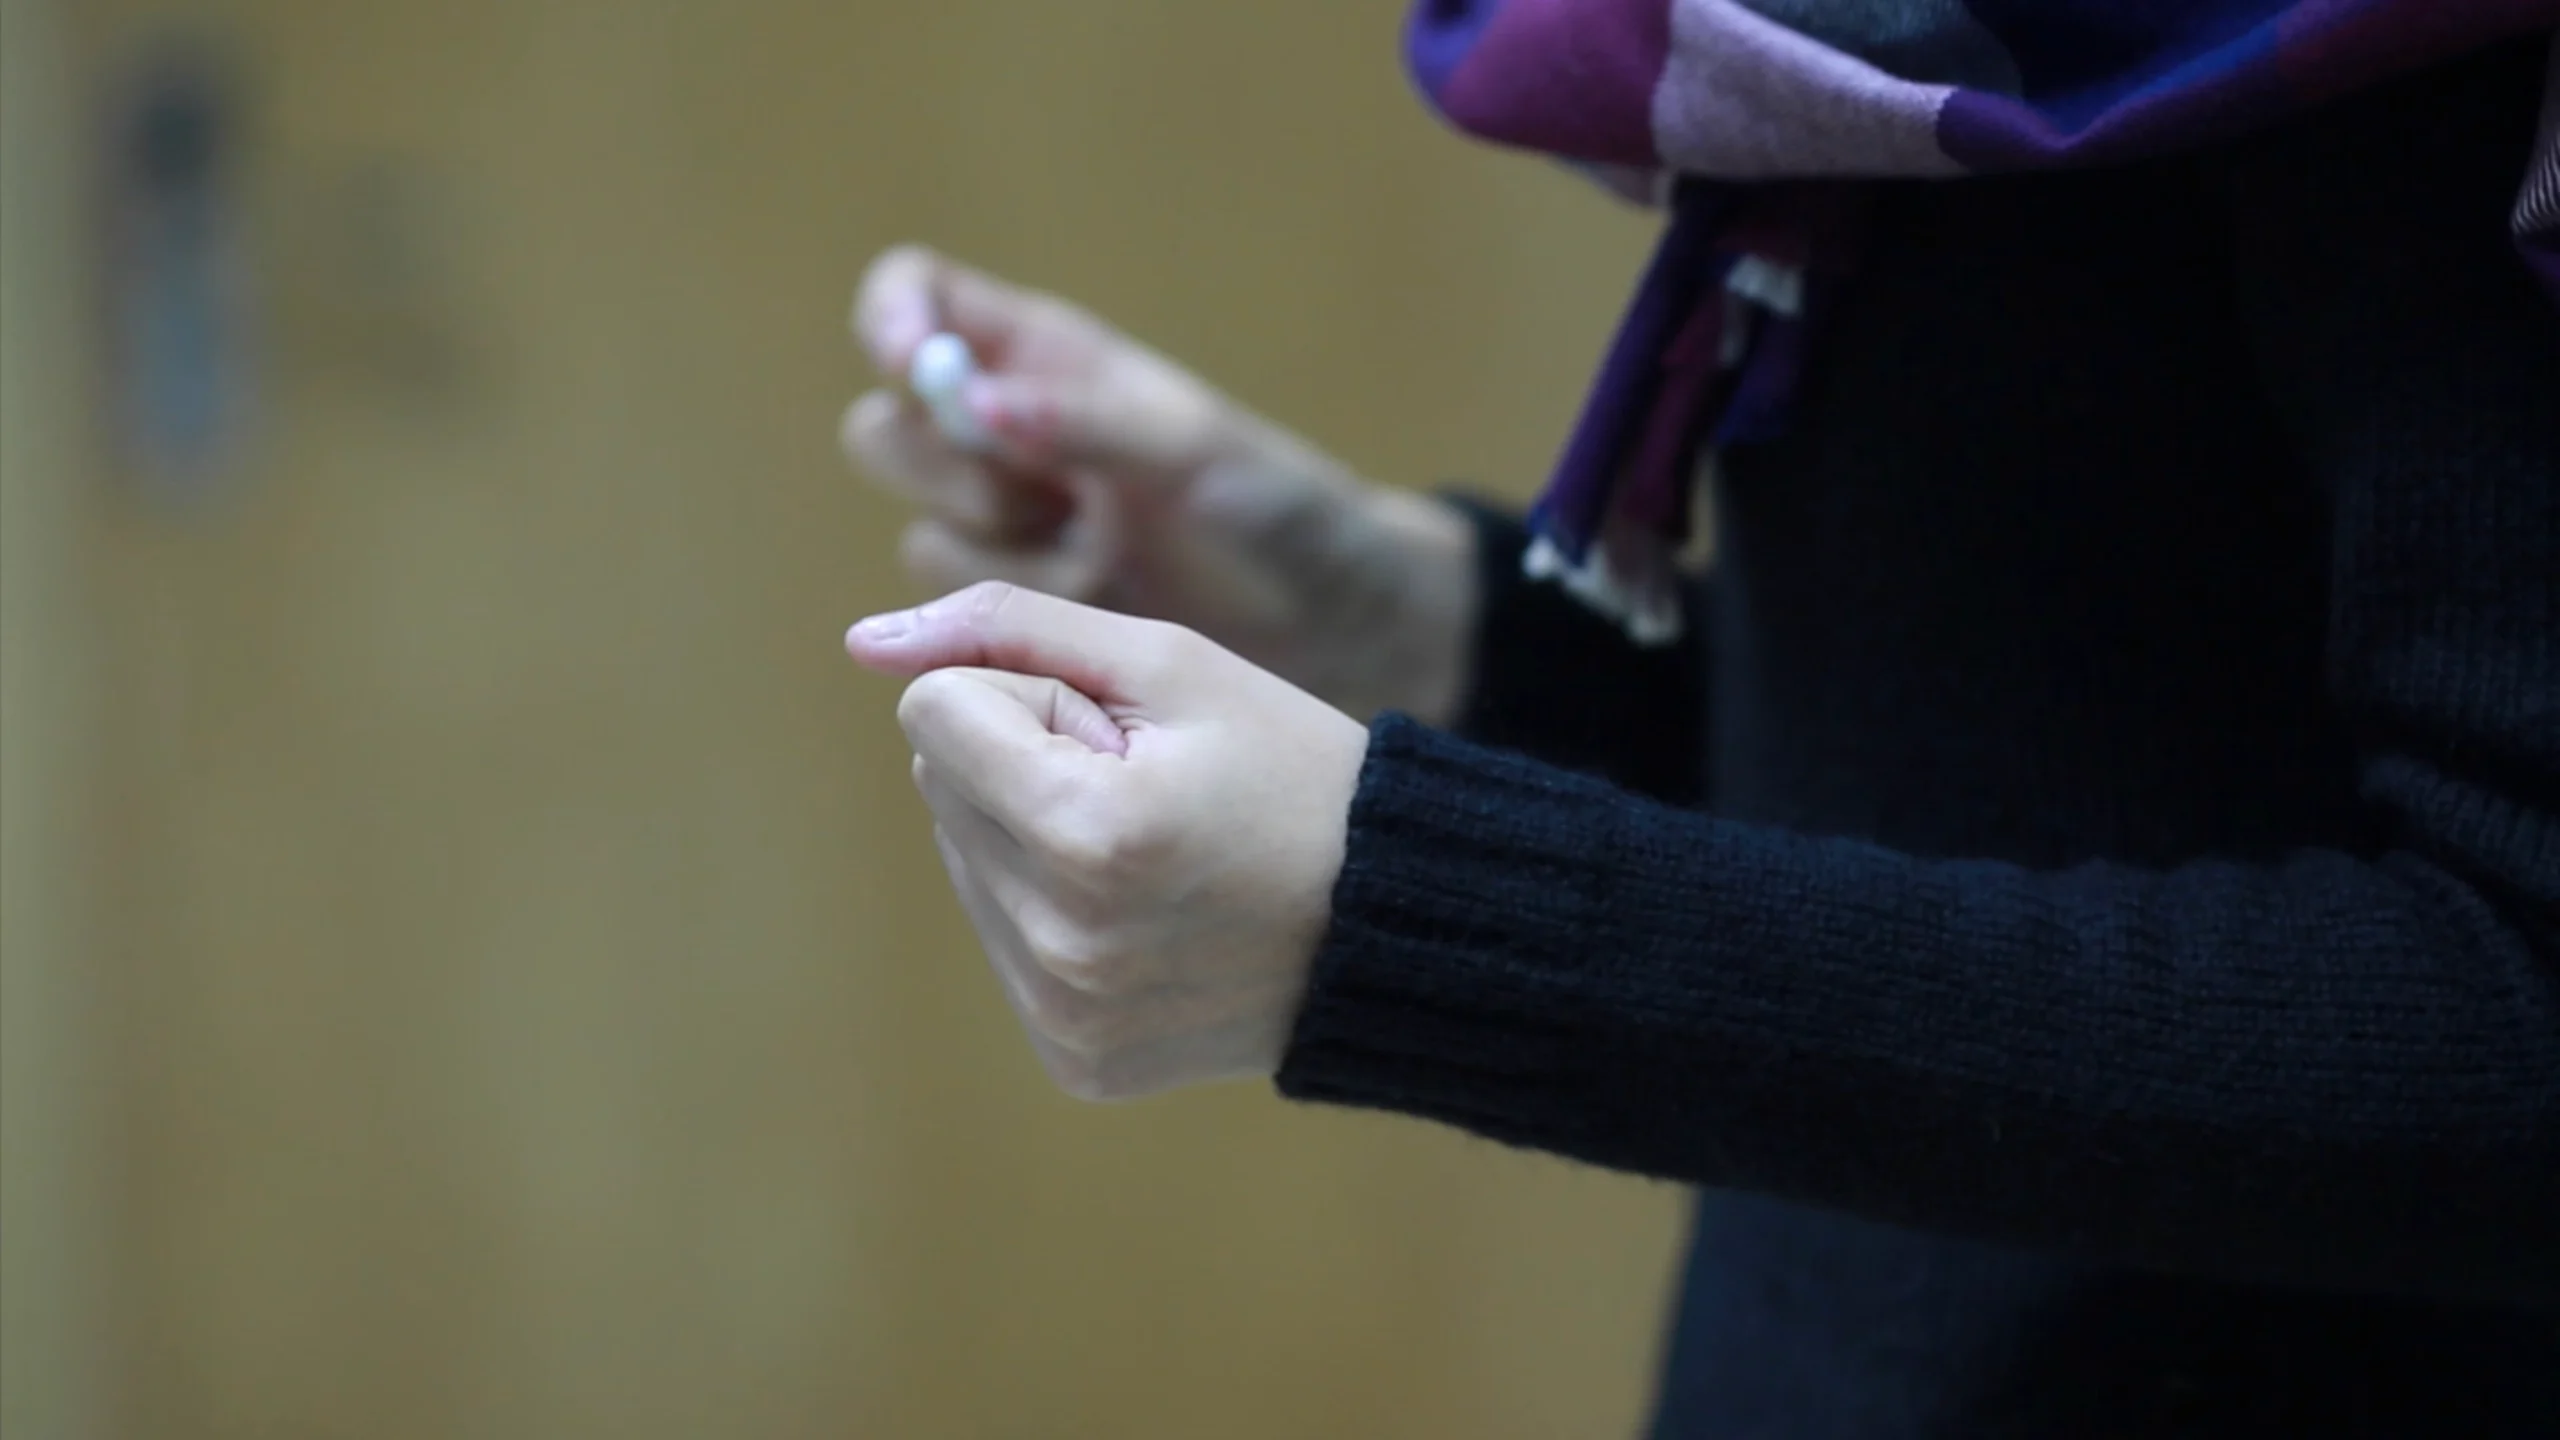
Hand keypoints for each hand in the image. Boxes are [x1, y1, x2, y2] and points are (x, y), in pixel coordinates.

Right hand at [844, 246, 1476, 724]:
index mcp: (1050, 358)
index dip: (894, 320)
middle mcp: (1015, 432)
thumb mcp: (1192, 452)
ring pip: (924, 530)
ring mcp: (1020, 523)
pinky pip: (963, 607)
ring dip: (995, 553)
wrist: (1335, 626)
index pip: (921, 296)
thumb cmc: (1280, 509)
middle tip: (1037, 500)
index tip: (916, 367)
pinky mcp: (1031, 606)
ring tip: (1099, 559)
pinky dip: (1019, 612)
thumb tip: (973, 400)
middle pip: (888, 427)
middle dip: (940, 468)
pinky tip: (1099, 606)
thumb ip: (1084, 422)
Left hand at [847, 581, 1369, 1100]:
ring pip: (965, 860)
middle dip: (1028, 761)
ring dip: (1037, 835)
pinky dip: (1059, 912)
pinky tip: (1154, 917)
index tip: (1130, 735)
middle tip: (1154, 792)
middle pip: (940, 785)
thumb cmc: (1294, 771)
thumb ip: (1009, 627)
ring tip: (1158, 853)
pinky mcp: (1074, 1059)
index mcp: (1087, 834)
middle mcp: (1062, 941)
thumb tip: (866, 641)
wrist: (1398, 925)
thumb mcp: (1172, 663)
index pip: (936, 711)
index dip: (1034, 696)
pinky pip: (1004, 941)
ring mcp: (1064, 1016)